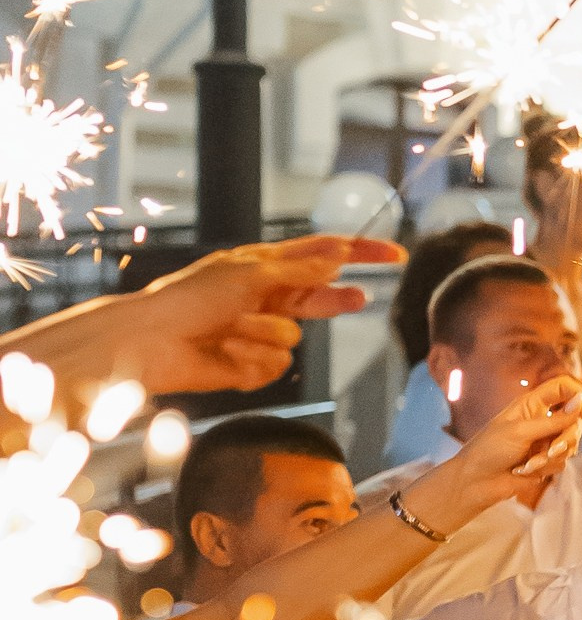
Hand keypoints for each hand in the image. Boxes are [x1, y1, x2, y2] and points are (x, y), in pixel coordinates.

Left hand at [48, 235, 402, 399]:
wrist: (150, 343)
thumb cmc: (189, 299)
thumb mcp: (249, 273)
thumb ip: (299, 270)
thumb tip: (338, 256)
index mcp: (264, 266)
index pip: (322, 254)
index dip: (359, 253)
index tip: (394, 254)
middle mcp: (267, 298)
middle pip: (319, 297)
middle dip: (333, 301)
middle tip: (358, 300)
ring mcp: (261, 333)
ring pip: (292, 338)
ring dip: (263, 334)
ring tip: (229, 329)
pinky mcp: (252, 367)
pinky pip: (275, 365)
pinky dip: (250, 358)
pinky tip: (224, 352)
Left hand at [417, 372, 581, 528]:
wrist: (476, 482)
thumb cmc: (490, 449)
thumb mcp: (521, 431)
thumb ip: (554, 420)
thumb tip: (580, 403)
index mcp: (533, 403)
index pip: (564, 388)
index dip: (577, 395)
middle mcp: (543, 419)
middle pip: (574, 419)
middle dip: (566, 437)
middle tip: (553, 449)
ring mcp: (545, 440)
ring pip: (570, 443)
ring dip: (551, 457)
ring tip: (529, 464)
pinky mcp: (546, 460)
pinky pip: (562, 462)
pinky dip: (546, 468)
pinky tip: (525, 471)